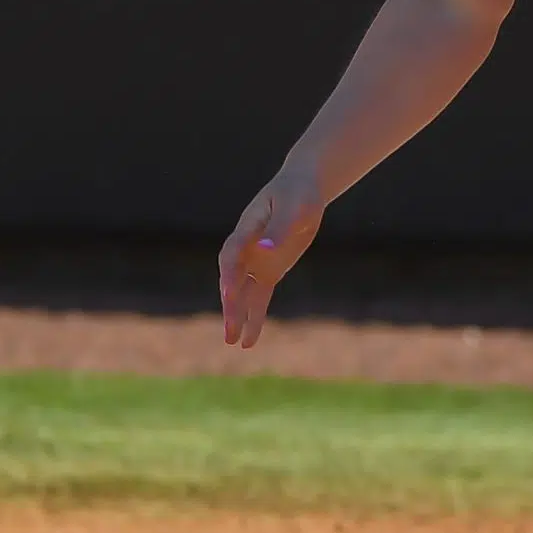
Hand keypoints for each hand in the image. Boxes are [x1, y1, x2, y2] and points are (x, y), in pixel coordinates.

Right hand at [218, 161, 325, 348]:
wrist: (303, 190)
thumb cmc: (298, 194)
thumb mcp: (295, 207)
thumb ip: (279, 228)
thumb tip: (265, 251)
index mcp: (248, 228)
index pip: (233, 253)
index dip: (229, 274)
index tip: (229, 293)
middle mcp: (247, 247)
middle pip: (233, 278)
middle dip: (231, 304)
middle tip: (229, 329)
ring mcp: (256, 260)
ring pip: (243, 292)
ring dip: (237, 315)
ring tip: (233, 342)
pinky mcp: (269, 270)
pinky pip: (258, 296)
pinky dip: (254, 316)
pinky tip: (249, 340)